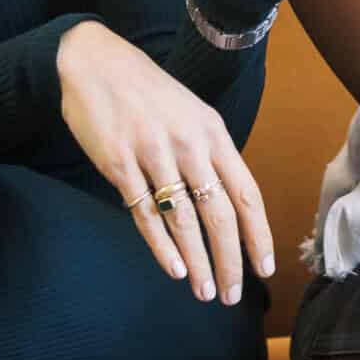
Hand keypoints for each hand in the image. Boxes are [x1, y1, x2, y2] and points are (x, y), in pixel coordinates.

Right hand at [58, 20, 273, 300]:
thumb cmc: (148, 93)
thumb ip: (210, 155)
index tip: (265, 268)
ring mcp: (153, 154)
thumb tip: (229, 202)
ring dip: (198, 262)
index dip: (258, 234)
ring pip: (185, 220)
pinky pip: (145, 213)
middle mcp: (189, 145)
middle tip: (232, 295)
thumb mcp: (191, 116)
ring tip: (206, 292)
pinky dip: (161, 246)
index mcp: (214, 133)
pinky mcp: (118, 163)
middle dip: (230, 260)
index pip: (247, 193)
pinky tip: (173, 269)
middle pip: (220, 214)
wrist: (95, 63)